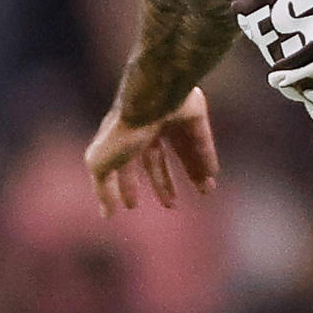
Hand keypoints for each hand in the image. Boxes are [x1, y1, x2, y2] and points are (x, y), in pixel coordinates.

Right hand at [84, 86, 219, 216]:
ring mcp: (171, 117)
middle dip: (164, 183)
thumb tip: (107, 213)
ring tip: (206, 192)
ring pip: (184, 150)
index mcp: (123, 137)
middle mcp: (147, 127)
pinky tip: (212, 175)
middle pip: (157, 159)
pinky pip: (202, 138)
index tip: (132, 206)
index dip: (128, 185)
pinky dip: (207, 156)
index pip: (126, 165)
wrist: (152, 99)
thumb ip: (103, 187)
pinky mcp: (193, 111)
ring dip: (195, 172)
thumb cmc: (124, 132)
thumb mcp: (101, 164)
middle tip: (171, 205)